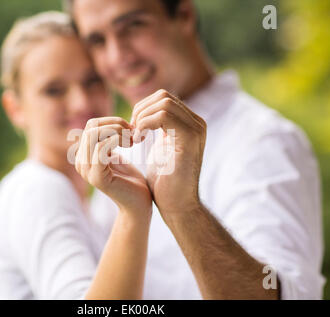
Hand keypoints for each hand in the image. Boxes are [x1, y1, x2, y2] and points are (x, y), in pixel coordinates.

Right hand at [75, 117, 151, 217]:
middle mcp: (80, 163)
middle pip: (91, 127)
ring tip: (132, 140)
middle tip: (133, 133)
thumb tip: (105, 123)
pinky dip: (117, 140)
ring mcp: (86, 170)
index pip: (91, 125)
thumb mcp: (116, 155)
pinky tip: (130, 145)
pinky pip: (101, 147)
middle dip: (116, 125)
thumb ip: (107, 141)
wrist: (139, 204)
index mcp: (83, 156)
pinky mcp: (96, 177)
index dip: (113, 122)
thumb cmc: (130, 179)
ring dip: (118, 132)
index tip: (131, 129)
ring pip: (94, 134)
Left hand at [131, 89, 206, 219]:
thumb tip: (145, 114)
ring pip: (163, 103)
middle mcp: (197, 123)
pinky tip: (139, 140)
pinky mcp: (190, 139)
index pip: (163, 98)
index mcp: (190, 124)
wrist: (178, 206)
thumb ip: (159, 129)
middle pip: (163, 97)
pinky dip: (145, 124)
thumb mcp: (161, 149)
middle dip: (141, 111)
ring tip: (135, 138)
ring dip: (142, 118)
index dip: (143, 109)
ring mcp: (196, 130)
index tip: (133, 130)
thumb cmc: (166, 182)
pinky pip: (163, 116)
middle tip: (132, 133)